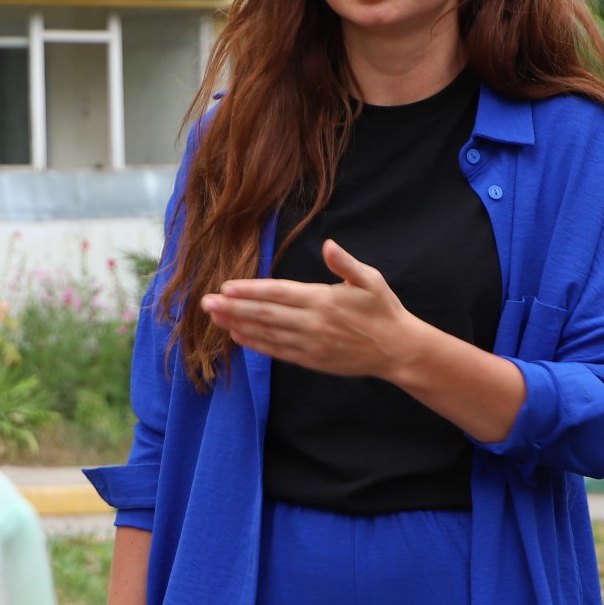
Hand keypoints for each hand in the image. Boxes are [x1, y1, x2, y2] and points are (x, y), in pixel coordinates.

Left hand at [200, 240, 420, 380]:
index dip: (250, 291)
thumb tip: (329, 245)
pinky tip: (237, 336)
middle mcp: (313, 323)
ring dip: (237, 325)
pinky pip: (277, 351)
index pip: (279, 293)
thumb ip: (346, 263)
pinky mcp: (312, 359)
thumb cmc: (384, 310)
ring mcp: (310, 344)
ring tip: (214, 318)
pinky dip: (256, 344)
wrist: (398, 350)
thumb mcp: (370, 280)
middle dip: (233, 308)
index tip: (226, 287)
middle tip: (205, 303)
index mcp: (324, 300)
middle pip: (265, 314)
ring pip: (267, 334)